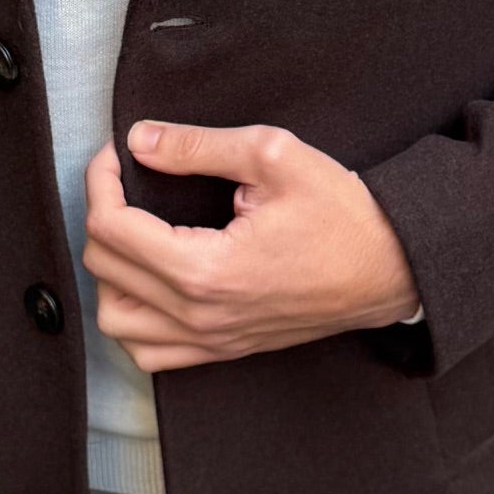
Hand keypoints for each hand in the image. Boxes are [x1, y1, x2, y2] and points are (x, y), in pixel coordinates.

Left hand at [83, 122, 418, 373]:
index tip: (118, 153)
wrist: (392, 266)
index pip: (111, 227)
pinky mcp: (224, 350)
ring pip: (115, 320)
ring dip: (110, 272)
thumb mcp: (273, 156)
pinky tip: (148, 281)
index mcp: (205, 268)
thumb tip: (141, 141)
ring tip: (133, 232)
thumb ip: (198, 147)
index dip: (102, 179)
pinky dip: (132, 318)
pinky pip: (148, 351)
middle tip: (126, 180)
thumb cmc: (342, 214)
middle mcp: (200, 314)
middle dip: (103, 213)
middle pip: (104, 268)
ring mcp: (211, 340)